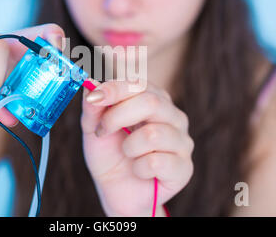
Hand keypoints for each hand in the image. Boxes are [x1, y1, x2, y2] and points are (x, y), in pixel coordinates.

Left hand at [81, 79, 193, 215]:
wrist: (116, 191)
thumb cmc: (109, 155)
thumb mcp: (94, 128)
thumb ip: (92, 107)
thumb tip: (91, 85)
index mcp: (154, 99)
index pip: (139, 84)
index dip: (115, 89)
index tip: (95, 97)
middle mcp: (172, 116)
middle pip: (151, 103)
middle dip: (118, 117)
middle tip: (102, 131)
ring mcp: (182, 141)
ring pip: (153, 134)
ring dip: (128, 147)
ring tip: (126, 153)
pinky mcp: (184, 168)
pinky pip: (157, 162)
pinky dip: (139, 168)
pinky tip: (139, 171)